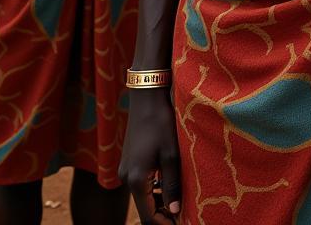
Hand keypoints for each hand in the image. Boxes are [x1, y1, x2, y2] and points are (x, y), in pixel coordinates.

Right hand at [120, 88, 181, 223]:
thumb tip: (175, 212)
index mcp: (136, 181)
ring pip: (143, 196)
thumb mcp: (172, 155)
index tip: (183, 222)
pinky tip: (170, 183)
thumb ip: (172, 186)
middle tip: (185, 214)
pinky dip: (154, 189)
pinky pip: (141, 184)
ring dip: (160, 201)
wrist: (146, 98)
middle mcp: (126, 178)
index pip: (148, 217)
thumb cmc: (161, 124)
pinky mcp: (129, 161)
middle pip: (145, 208)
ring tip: (181, 200)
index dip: (165, 224)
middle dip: (164, 214)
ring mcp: (125, 169)